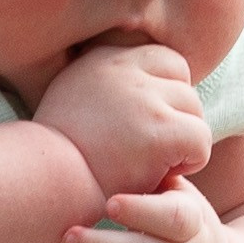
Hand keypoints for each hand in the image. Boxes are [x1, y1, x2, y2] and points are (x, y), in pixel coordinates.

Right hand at [34, 39, 211, 198]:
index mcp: (104, 58)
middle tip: (146, 150)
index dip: (164, 97)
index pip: (164, 61)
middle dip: (174, 120)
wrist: (42, 184)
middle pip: (183, 85)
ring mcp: (143, 99)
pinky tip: (160, 174)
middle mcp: (124, 69)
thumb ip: (109, 88)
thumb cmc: (56, 156)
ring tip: (148, 163)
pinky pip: (201, 140)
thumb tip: (148, 87)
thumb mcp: (72, 100)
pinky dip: (190, 162)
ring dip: (181, 142)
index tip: (145, 126)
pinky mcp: (159, 131)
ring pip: (195, 112)